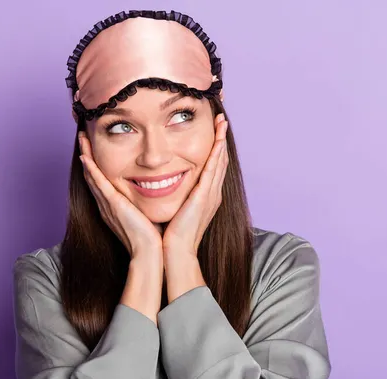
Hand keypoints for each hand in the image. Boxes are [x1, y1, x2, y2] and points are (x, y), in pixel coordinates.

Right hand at [78, 132, 162, 259]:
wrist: (150, 253)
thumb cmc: (152, 238)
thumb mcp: (147, 214)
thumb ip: (147, 203)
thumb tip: (159, 190)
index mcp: (114, 208)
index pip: (103, 181)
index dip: (97, 164)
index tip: (95, 148)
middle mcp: (107, 205)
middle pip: (93, 176)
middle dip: (87, 155)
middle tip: (83, 137)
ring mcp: (108, 205)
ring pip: (92, 176)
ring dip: (86, 156)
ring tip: (82, 139)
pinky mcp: (113, 205)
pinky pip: (99, 184)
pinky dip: (91, 170)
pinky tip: (85, 157)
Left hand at [162, 113, 228, 257]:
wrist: (175, 251)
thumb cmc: (171, 235)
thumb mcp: (176, 210)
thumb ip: (174, 196)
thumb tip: (163, 186)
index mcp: (205, 196)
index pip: (212, 166)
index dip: (214, 147)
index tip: (213, 130)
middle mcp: (212, 192)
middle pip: (220, 159)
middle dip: (221, 138)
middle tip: (222, 118)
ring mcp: (211, 193)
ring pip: (219, 159)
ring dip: (222, 138)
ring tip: (223, 120)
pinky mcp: (205, 195)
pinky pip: (213, 167)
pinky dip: (217, 150)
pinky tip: (218, 137)